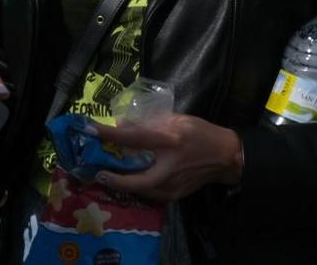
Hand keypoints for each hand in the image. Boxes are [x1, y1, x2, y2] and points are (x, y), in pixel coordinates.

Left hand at [94, 115, 241, 202]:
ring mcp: (172, 184)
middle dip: (113, 179)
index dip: (110, 135)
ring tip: (111, 176)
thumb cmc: (202, 134)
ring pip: (139, 189)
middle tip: (98, 173)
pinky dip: (138, 187)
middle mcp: (170, 165)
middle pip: (134, 179)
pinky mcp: (173, 195)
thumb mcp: (180, 120)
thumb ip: (152, 123)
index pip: (135, 138)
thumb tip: (123, 126)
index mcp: (172, 140)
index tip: (89, 131)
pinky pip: (149, 193)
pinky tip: (134, 181)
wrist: (226, 157)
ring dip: (123, 183)